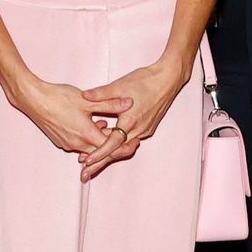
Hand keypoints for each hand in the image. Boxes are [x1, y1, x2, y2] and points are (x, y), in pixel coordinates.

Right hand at [7, 71, 132, 155]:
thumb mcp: (87, 99)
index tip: (135, 141)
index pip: (112, 148)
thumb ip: (110, 103)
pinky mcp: (60, 140)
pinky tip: (89, 124)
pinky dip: (87, 138)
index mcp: (87, 135)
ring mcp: (67, 144)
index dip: (125, 145)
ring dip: (99, 139)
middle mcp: (77, 144)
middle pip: (101, 151)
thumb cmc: (59, 98)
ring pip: (89, 148)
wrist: (33, 99)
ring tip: (105, 125)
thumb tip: (129, 103)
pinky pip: (78, 144)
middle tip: (126, 136)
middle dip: (114, 144)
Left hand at [79, 58, 187, 180]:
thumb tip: (84, 96)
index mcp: (130, 120)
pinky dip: (119, 144)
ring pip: (124, 146)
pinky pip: (131, 139)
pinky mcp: (147, 126)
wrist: (167, 80)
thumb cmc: (145, 81)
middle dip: (100, 161)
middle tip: (85, 172)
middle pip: (117, 151)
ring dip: (109, 153)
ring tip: (92, 160)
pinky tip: (108, 143)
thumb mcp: (119, 85)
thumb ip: (101, 93)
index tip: (86, 162)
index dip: (98, 153)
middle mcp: (139, 129)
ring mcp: (144, 129)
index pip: (112, 143)